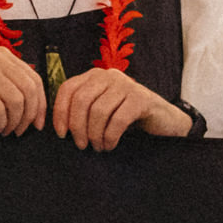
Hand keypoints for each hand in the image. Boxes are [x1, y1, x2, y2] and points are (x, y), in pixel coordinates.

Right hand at [0, 48, 50, 134]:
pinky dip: (0, 124)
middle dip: (29, 116)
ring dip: (14, 122)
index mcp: (2, 54)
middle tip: (20, 132)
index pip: (35, 80)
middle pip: (30, 91)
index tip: (38, 124)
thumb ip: (9, 82)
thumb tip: (38, 105)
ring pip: (17, 102)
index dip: (41, 104)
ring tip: (5, 131)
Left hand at [52, 65, 192, 149]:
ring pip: (99, 111)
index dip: (60, 112)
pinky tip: (110, 145)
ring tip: (98, 147)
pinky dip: (110, 137)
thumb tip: (59, 129)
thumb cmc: (126, 117)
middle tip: (81, 145)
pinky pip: (117, 120)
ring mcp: (126, 85)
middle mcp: (109, 76)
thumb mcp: (101, 110)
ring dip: (95, 135)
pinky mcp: (141, 98)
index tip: (61, 134)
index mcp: (94, 76)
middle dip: (78, 127)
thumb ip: (82, 111)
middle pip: (81, 100)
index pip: (68, 89)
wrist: (162, 120)